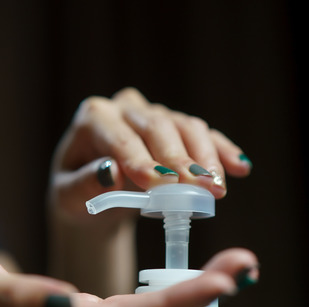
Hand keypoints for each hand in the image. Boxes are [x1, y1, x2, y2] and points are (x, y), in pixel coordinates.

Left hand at [50, 87, 251, 221]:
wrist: (90, 192)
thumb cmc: (74, 193)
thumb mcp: (67, 196)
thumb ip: (85, 184)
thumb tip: (111, 172)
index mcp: (95, 117)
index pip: (121, 138)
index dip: (141, 160)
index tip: (159, 185)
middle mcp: (125, 107)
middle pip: (158, 127)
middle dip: (179, 160)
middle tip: (198, 188)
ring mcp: (154, 113)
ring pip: (185, 127)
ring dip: (205, 158)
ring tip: (217, 189)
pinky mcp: (176, 127)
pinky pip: (204, 135)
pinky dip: (222, 151)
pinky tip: (240, 168)